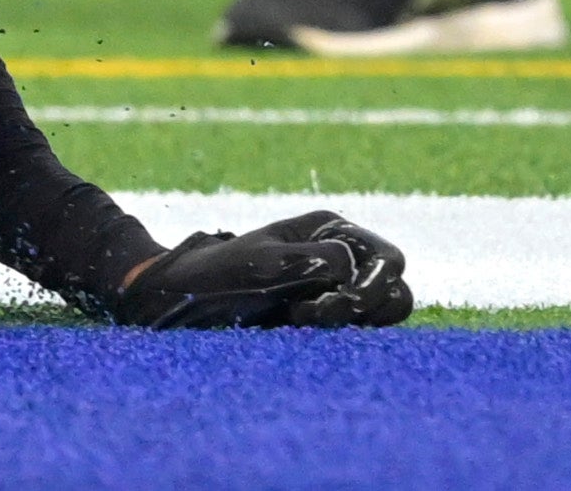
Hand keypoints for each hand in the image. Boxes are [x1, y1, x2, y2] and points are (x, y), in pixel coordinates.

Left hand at [107, 209, 413, 326]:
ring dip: (350, 324)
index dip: (375, 284)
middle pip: (393, 289)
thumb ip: (318, 261)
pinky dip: (335, 338)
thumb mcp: (267, 261)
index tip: (340, 303)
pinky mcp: (317, 322)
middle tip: (317, 314)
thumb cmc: (218, 276)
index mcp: (333, 232)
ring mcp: (330, 292)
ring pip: (376, 315)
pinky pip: (349, 334)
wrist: (178, 302)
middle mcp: (339, 259)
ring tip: (301, 321)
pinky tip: (298, 333)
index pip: (389, 260)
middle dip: (365, 306)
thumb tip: (353, 274)